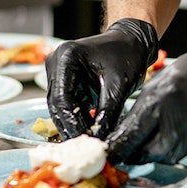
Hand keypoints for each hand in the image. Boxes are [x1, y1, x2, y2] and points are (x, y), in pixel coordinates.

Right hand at [46, 18, 157, 139]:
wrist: (131, 41)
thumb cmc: (126, 55)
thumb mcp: (118, 85)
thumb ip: (107, 113)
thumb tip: (101, 140)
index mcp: (66, 58)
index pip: (61, 98)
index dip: (71, 122)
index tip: (84, 141)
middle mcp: (55, 63)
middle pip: (56, 103)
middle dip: (70, 126)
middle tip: (85, 147)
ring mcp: (58, 71)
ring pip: (59, 106)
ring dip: (72, 123)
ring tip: (87, 141)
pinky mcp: (64, 79)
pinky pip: (66, 103)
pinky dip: (77, 117)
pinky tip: (88, 130)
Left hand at [104, 44, 186, 164]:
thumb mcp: (157, 84)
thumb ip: (141, 111)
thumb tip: (126, 133)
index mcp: (159, 103)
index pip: (132, 137)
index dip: (120, 147)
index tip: (113, 152)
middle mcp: (178, 122)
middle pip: (150, 154)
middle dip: (139, 153)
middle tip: (135, 148)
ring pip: (171, 156)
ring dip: (161, 149)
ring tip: (165, 129)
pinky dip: (183, 143)